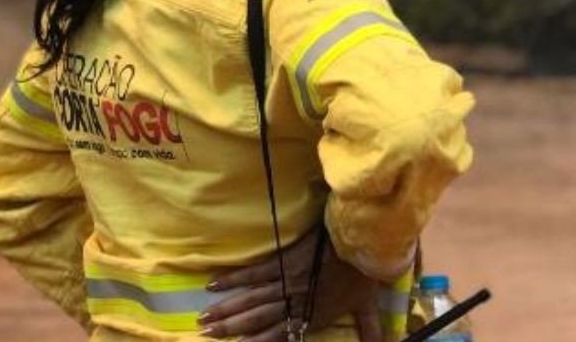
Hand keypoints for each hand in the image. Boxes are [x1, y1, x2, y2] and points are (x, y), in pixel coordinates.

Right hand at [198, 228, 384, 341]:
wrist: (362, 243)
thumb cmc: (364, 274)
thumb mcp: (368, 307)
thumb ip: (370, 331)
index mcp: (313, 316)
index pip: (278, 335)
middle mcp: (295, 301)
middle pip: (256, 318)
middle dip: (230, 327)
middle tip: (205, 331)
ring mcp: (287, 280)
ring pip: (251, 299)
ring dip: (226, 308)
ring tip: (205, 316)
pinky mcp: (283, 259)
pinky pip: (255, 272)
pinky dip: (235, 279)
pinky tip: (216, 283)